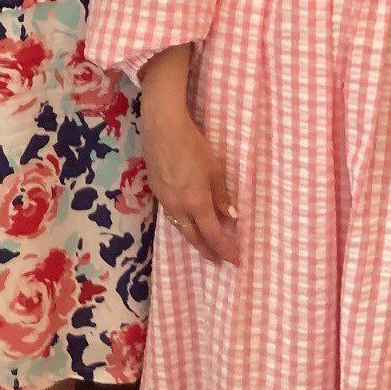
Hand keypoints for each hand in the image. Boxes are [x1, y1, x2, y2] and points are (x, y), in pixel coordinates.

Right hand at [141, 102, 239, 264]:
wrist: (162, 128)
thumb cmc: (193, 145)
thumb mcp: (215, 169)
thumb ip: (222, 195)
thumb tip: (231, 216)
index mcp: (196, 202)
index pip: (213, 234)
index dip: (225, 249)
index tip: (235, 260)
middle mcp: (178, 206)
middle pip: (193, 236)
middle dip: (207, 250)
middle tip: (217, 261)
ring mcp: (164, 199)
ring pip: (179, 226)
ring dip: (192, 238)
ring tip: (202, 245)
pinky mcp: (155, 189)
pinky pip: (170, 214)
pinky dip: (182, 223)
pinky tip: (185, 220)